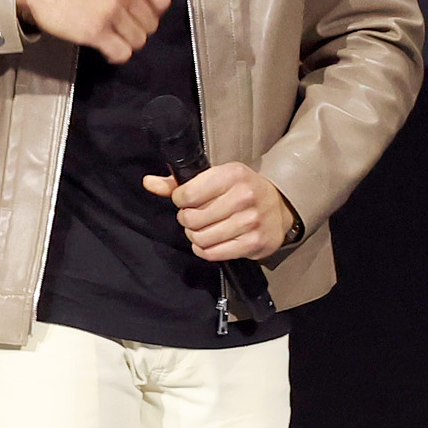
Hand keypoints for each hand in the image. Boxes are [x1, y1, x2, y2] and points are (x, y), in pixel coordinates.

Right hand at [19, 0, 170, 60]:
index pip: (163, 0)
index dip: (155, 11)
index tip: (144, 14)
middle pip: (152, 23)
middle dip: (139, 27)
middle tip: (122, 25)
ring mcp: (109, 11)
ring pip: (139, 40)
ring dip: (127, 41)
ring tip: (113, 35)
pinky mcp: (95, 31)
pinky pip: (122, 53)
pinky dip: (117, 55)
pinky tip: (108, 48)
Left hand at [142, 159, 297, 261]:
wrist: (279, 207)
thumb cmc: (242, 190)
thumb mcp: (216, 178)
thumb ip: (181, 183)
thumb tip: (149, 182)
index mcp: (232, 175)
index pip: (186, 195)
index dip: (180, 201)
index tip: (187, 201)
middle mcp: (244, 197)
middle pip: (192, 219)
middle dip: (187, 221)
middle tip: (196, 217)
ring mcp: (250, 222)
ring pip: (200, 238)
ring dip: (196, 236)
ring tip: (204, 229)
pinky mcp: (253, 243)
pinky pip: (212, 253)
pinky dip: (205, 250)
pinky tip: (211, 241)